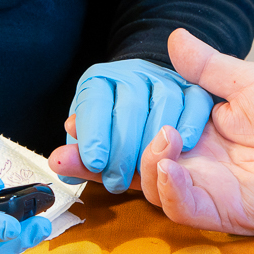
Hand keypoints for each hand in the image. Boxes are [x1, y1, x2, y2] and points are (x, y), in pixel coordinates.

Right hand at [52, 28, 253, 234]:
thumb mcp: (248, 80)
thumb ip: (206, 67)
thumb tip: (173, 37)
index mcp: (190, 130)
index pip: (135, 132)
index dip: (103, 129)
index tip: (75, 120)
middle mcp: (189, 162)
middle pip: (128, 166)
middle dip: (94, 160)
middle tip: (70, 148)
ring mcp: (202, 188)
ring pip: (150, 186)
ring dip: (144, 162)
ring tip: (163, 136)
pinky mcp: (219, 210)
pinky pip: (180, 205)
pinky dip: (167, 185)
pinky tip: (169, 161)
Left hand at [67, 58, 215, 193]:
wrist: (145, 99)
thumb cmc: (113, 127)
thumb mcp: (91, 138)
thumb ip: (79, 153)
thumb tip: (58, 162)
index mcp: (100, 80)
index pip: (95, 101)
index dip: (94, 133)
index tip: (94, 162)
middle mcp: (132, 73)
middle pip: (130, 104)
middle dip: (123, 147)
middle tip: (117, 180)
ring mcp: (164, 78)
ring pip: (164, 100)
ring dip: (156, 140)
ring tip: (147, 171)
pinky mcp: (191, 87)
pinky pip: (194, 100)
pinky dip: (190, 124)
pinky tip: (180, 149)